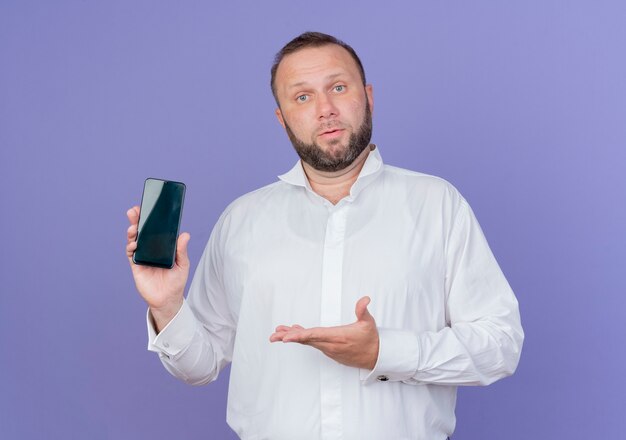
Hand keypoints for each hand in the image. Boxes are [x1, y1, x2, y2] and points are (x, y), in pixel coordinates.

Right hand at [125, 205, 190, 330]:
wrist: (167, 299)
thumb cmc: (176, 280)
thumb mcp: (182, 264)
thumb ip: (181, 250)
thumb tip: (185, 234)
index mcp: (162, 245)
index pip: (155, 228)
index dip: (151, 217)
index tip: (148, 206)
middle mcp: (151, 248)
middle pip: (142, 230)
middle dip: (137, 220)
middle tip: (134, 211)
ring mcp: (142, 255)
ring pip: (135, 239)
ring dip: (132, 232)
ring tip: (134, 228)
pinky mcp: (136, 265)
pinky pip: (131, 253)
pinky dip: (130, 247)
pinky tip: (133, 244)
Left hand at [269, 296, 379, 369]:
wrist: (375, 357)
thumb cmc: (370, 339)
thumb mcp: (368, 323)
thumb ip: (363, 310)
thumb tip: (365, 299)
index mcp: (337, 336)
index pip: (315, 336)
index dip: (299, 336)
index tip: (287, 338)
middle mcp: (330, 344)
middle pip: (306, 340)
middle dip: (289, 337)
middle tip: (273, 336)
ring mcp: (328, 349)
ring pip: (307, 342)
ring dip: (293, 337)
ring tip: (278, 333)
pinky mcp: (329, 350)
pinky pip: (312, 343)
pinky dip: (302, 338)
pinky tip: (293, 332)